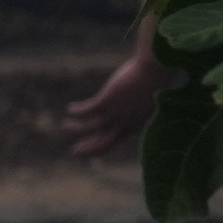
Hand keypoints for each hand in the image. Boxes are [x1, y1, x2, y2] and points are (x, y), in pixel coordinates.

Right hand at [61, 40, 164, 156]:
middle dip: (87, 149)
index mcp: (135, 125)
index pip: (115, 140)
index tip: (91, 145)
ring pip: (90, 127)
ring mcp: (115, 112)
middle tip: (74, 152)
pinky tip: (70, 108)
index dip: (102, 146)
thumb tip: (138, 102)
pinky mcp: (107, 100)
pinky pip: (87, 110)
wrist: (156, 70)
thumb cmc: (157, 80)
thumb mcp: (148, 98)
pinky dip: (77, 111)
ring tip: (65, 126)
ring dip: (76, 128)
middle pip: (102, 143)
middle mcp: (124, 123)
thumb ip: (140, 105)